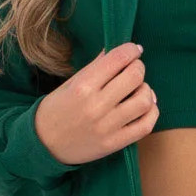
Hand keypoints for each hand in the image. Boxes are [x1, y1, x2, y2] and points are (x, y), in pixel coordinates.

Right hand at [34, 41, 158, 165]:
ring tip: (138, 90)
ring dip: (146, 90)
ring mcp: (107, 127)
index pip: (118, 59)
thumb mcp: (70, 84)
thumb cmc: (57, 110)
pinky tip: (145, 107)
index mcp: (83, 86)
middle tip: (134, 69)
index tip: (134, 50)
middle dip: (138, 68)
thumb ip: (95, 67)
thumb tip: (117, 51)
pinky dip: (151, 113)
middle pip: (135, 77)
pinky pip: (145, 126)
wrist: (44, 145)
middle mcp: (96, 106)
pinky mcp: (115, 143)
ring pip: (144, 101)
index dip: (131, 50)